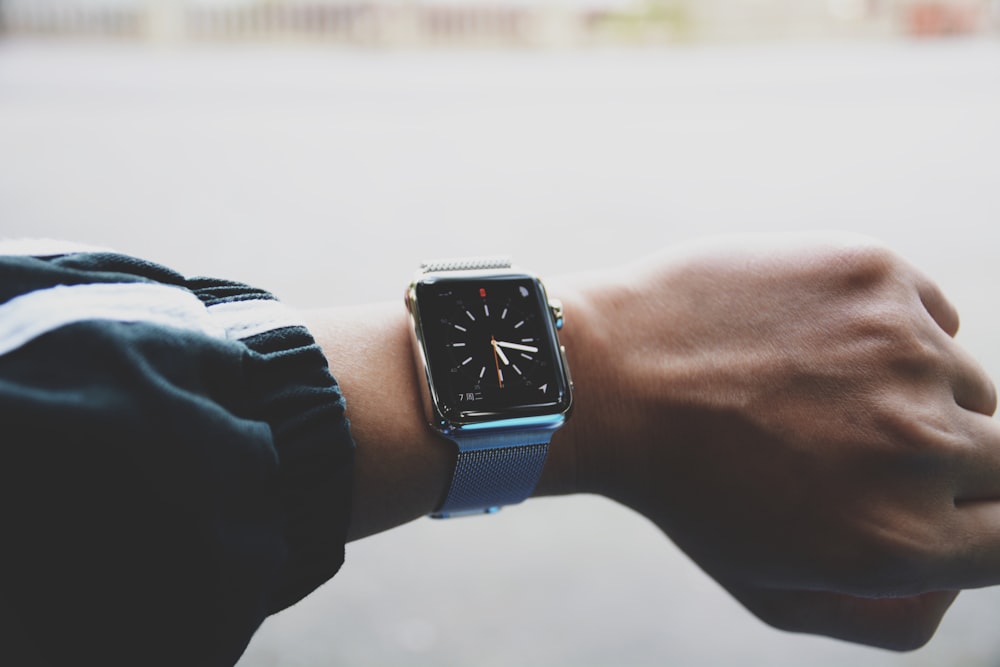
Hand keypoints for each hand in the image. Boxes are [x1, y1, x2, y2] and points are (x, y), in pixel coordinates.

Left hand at [552, 232, 999, 649]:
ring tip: (814, 388)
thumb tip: (955, 582)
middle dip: (946, 460)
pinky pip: (931, 314)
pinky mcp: (878, 275)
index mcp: (900, 540)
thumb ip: (888, 618)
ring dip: (913, 391)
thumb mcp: (772, 590)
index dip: (976, 519)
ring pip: (965, 382)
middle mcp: (919, 445)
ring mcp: (904, 350)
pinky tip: (814, 340)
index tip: (933, 500)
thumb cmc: (687, 488)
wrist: (611, 376)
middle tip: (856, 440)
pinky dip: (891, 331)